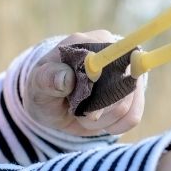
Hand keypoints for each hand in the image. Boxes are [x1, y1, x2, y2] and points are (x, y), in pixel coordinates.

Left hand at [24, 30, 145, 136]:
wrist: (53, 106)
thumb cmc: (44, 89)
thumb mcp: (38, 84)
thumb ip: (48, 78)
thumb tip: (66, 77)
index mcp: (90, 43)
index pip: (111, 57)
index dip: (103, 82)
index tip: (88, 102)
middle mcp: (114, 55)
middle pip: (122, 85)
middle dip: (98, 108)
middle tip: (80, 114)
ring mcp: (127, 76)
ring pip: (127, 105)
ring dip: (102, 119)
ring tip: (83, 116)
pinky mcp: (133, 96)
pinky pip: (133, 117)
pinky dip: (114, 126)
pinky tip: (99, 123)